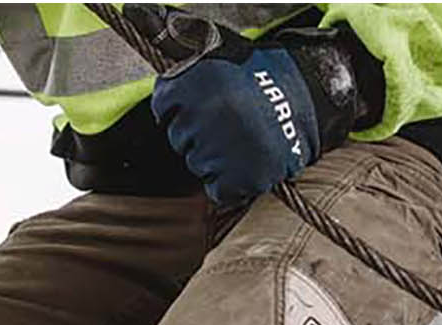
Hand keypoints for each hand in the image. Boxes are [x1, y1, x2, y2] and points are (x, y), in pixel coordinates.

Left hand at [145, 17, 377, 207]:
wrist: (309, 90)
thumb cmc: (252, 68)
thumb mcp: (209, 43)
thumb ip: (169, 32)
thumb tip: (132, 9)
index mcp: (194, 84)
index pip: (163, 109)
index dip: (182, 105)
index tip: (207, 97)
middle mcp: (208, 116)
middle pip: (180, 139)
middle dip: (199, 130)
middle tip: (229, 115)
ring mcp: (227, 149)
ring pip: (198, 164)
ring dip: (216, 155)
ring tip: (241, 133)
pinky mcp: (246, 176)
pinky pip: (219, 190)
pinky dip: (231, 182)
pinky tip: (247, 158)